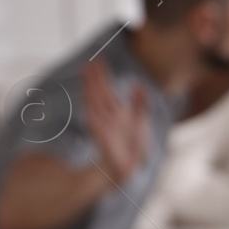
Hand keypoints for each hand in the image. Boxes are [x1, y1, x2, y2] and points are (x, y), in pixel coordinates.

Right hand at [82, 58, 148, 182]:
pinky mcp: (101, 135)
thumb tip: (139, 84)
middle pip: (99, 93)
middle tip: (91, 61)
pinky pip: (95, 119)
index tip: (98, 60)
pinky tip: (89, 97)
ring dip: (91, 88)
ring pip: (95, 102)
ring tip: (87, 73)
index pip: (107, 90)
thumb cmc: (133, 147)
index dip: (102, 76)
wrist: (130, 167)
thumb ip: (140, 103)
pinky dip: (92, 108)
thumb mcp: (140, 121)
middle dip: (95, 78)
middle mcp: (107, 116)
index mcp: (116, 111)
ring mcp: (103, 124)